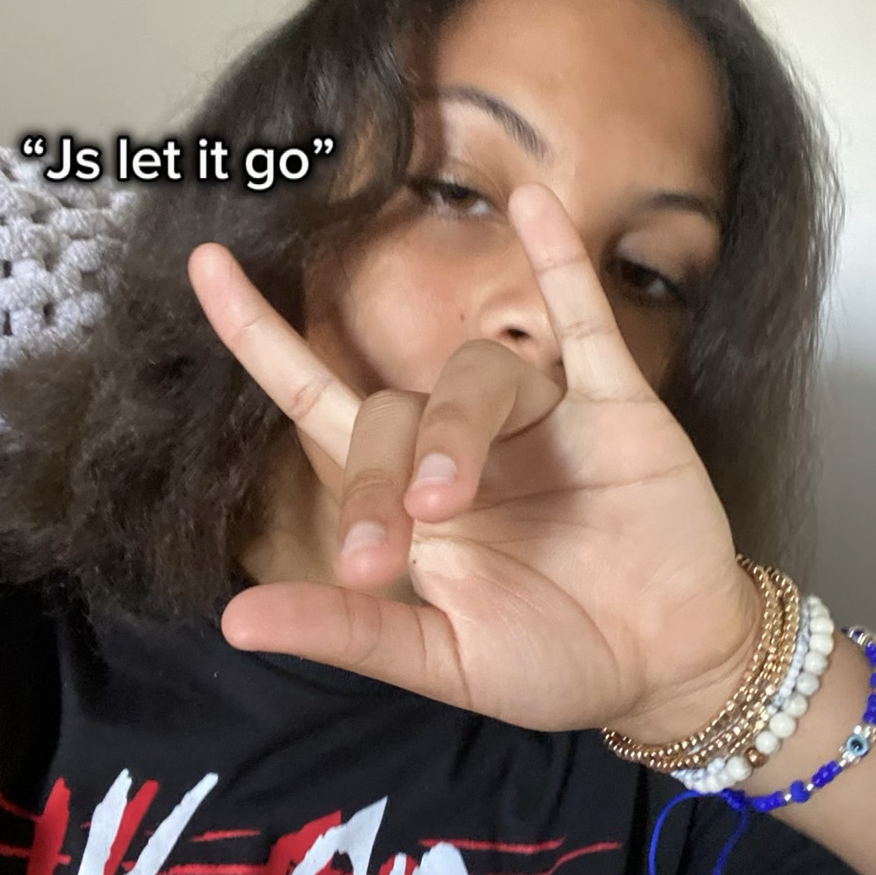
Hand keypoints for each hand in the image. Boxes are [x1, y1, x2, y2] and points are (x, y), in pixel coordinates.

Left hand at [187, 185, 759, 739]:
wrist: (670, 665)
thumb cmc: (556, 662)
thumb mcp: (443, 661)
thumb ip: (352, 634)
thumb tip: (235, 621)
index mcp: (415, 503)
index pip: (322, 406)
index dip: (263, 338)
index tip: (205, 269)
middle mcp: (469, 446)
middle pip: (397, 408)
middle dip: (380, 474)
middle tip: (387, 555)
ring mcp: (544, 420)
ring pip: (478, 374)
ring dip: (453, 429)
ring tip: (449, 504)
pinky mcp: (618, 407)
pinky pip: (585, 323)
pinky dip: (561, 266)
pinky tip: (534, 208)